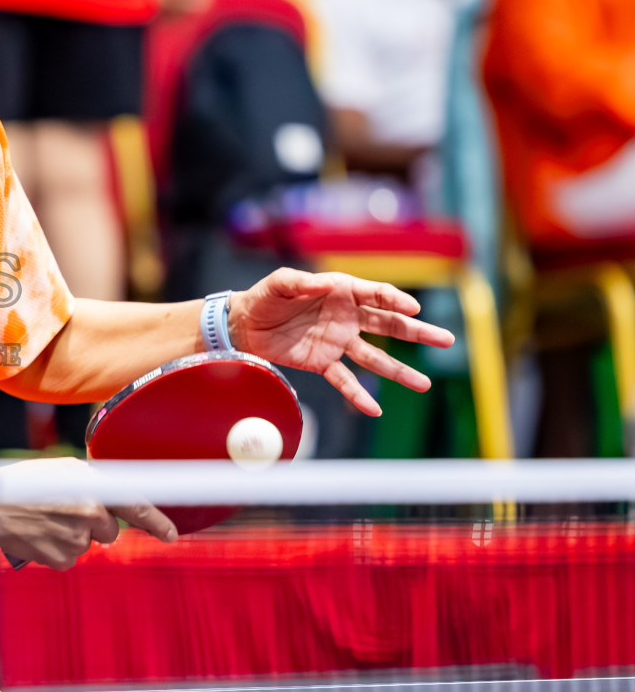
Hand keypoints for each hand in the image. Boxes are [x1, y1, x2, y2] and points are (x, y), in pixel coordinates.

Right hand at [0, 459, 175, 569]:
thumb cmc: (20, 484)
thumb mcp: (60, 470)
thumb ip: (91, 482)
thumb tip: (112, 498)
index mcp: (91, 488)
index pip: (134, 507)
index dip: (157, 522)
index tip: (171, 535)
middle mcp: (89, 514)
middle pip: (107, 530)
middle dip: (92, 524)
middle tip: (63, 511)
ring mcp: (76, 540)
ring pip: (86, 544)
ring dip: (70, 536)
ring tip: (42, 521)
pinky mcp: (61, 559)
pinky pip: (68, 558)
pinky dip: (55, 550)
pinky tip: (38, 536)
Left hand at [229, 268, 454, 416]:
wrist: (244, 324)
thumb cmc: (265, 297)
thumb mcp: (280, 284)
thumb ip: (302, 282)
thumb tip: (328, 283)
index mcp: (341, 292)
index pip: (376, 295)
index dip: (395, 299)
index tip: (413, 307)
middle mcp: (346, 317)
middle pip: (389, 325)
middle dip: (418, 332)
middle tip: (446, 340)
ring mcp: (338, 341)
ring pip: (375, 358)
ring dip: (399, 372)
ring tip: (424, 385)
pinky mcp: (323, 362)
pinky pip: (345, 380)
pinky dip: (358, 395)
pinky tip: (374, 409)